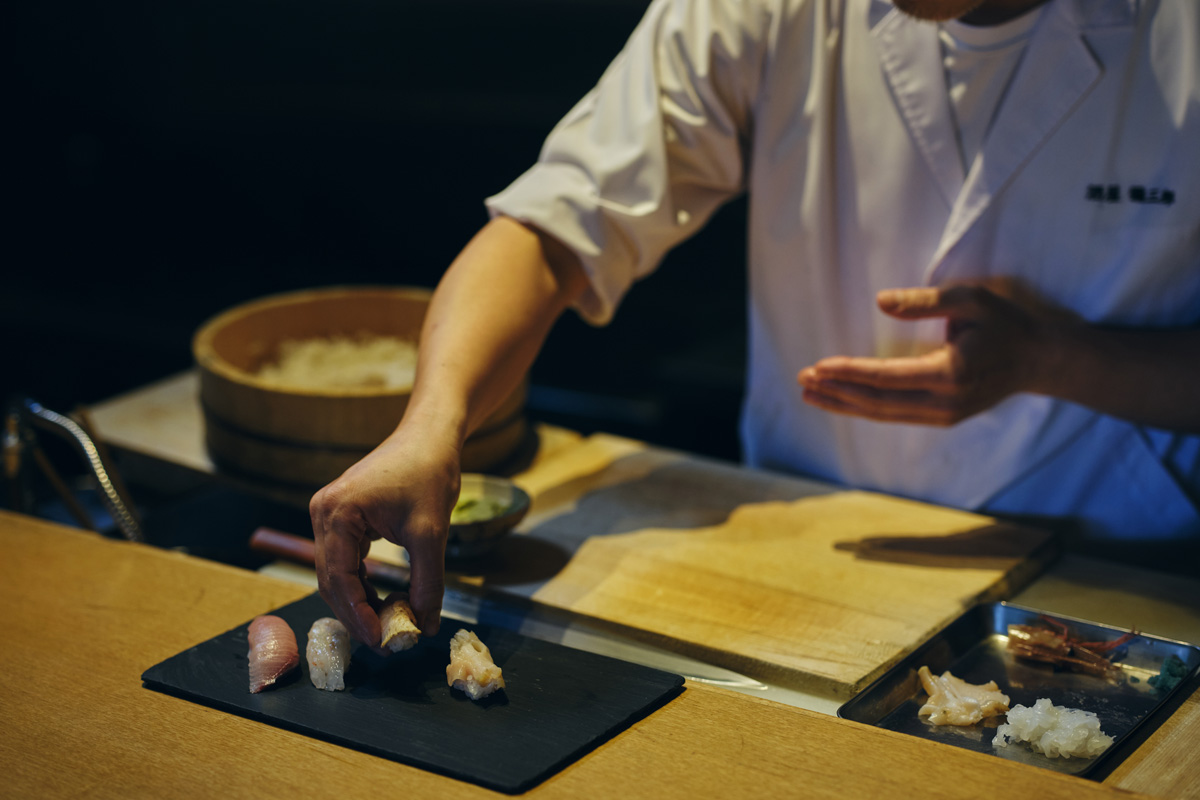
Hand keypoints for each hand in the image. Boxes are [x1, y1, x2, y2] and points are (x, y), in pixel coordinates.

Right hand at [309, 426, 459, 647]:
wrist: (430, 437)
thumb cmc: (429, 473)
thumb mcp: (431, 533)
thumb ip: (427, 583)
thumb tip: (425, 626)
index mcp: (336, 513)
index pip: (339, 578)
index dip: (358, 615)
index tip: (381, 642)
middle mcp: (323, 513)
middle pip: (330, 580)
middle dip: (356, 614)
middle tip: (384, 643)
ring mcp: (329, 514)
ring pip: (336, 573)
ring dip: (358, 601)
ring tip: (386, 627)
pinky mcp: (341, 516)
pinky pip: (345, 559)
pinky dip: (361, 583)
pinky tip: (382, 600)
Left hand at [797, 283, 1062, 425]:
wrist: (1040, 361)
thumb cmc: (1005, 324)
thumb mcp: (970, 300)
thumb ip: (925, 301)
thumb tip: (880, 301)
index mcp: (950, 373)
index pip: (887, 377)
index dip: (849, 373)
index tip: (818, 366)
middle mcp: (945, 402)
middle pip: (877, 402)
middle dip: (836, 392)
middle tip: (801, 380)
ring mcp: (943, 415)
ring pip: (883, 414)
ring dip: (844, 404)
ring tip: (810, 393)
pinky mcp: (942, 418)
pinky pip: (894, 415)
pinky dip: (863, 409)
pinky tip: (840, 400)